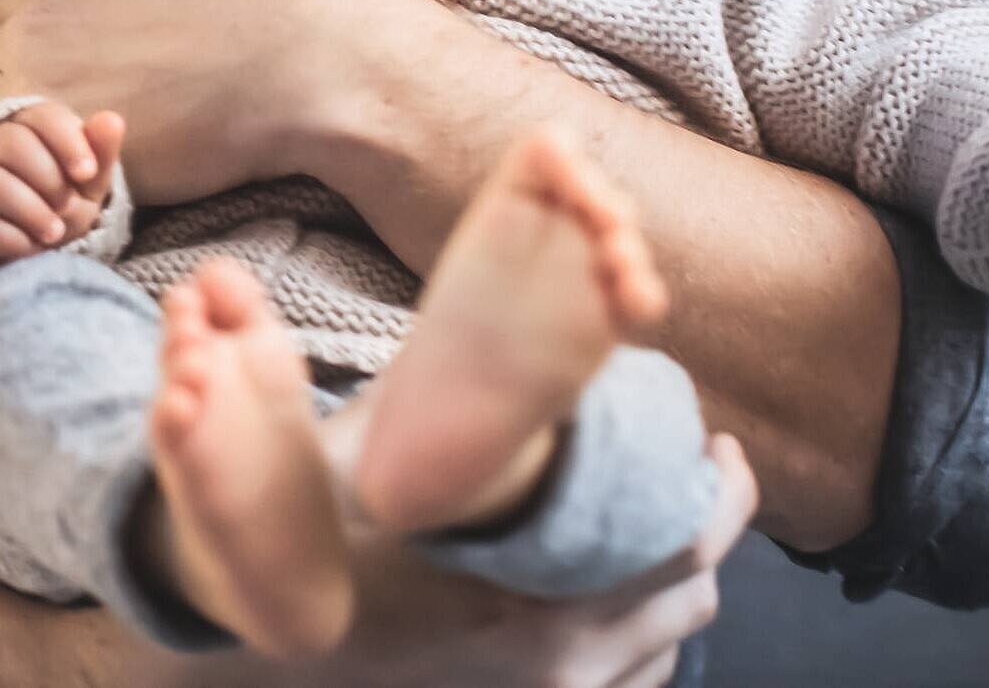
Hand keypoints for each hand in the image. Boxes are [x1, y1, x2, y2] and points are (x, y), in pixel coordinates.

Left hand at [0, 0, 415, 205]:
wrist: (323, 60)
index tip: (85, 64)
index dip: (41, 38)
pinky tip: (51, 185)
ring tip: (60, 153)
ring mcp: (45, 93)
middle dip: (16, 86)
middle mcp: (34, 25)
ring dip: (6, 135)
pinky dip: (15, 178)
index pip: (8, 11)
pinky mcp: (69, 158)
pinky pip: (1, 172)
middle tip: (72, 113)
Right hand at [0, 104, 126, 271]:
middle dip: (47, 178)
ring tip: (53, 234)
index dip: (67, 141)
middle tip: (67, 208)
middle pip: (8, 141)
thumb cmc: (61, 210)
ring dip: (28, 208)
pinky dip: (6, 237)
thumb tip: (112, 119)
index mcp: (25, 129)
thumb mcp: (88, 187)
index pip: (41, 116)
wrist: (31, 259)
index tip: (86, 173)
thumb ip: (100, 153)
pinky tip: (28, 249)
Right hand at [43, 434, 754, 687]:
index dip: (718, 493)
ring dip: (674, 590)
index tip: (717, 445)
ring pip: (664, 652)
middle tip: (704, 475)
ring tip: (664, 530)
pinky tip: (620, 605)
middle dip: (705, 530)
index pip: (682, 546)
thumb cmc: (316, 544)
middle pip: (688, 600)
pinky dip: (640, 644)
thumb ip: (443, 409)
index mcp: (538, 595)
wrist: (270, 646)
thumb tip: (509, 334)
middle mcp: (560, 665)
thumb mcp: (377, 461)